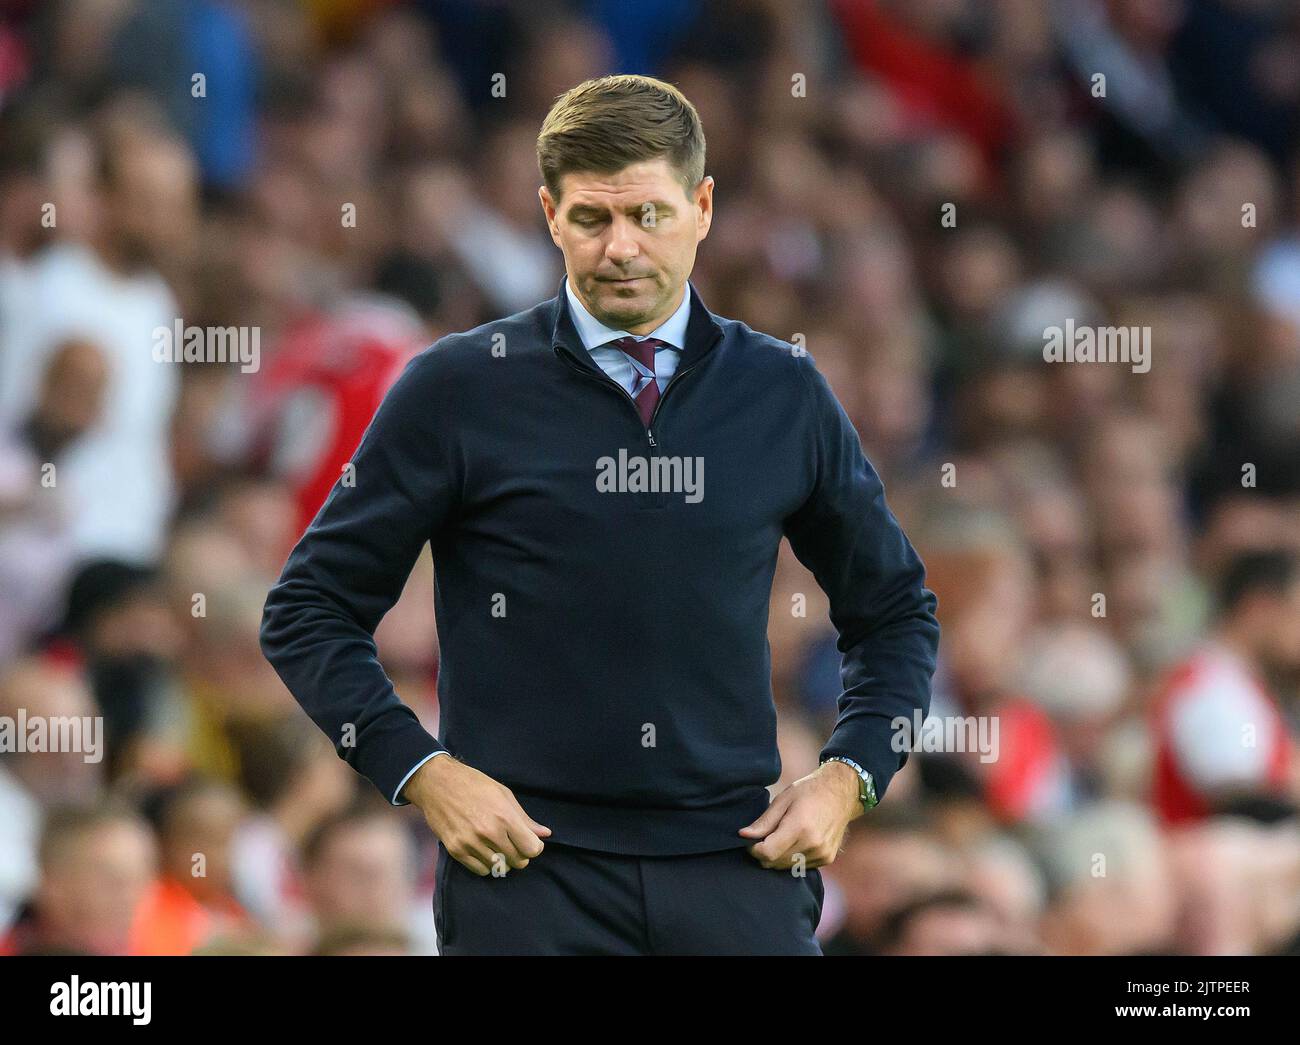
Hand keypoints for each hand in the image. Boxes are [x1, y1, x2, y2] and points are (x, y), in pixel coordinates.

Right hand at [402, 755, 551, 875]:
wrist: (437, 783)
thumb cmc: (473, 784)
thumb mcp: (504, 794)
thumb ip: (524, 818)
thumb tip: (545, 834)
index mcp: (504, 817)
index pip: (531, 849)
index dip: (534, 847)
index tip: (529, 841)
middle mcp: (489, 833)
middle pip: (518, 861)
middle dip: (520, 854)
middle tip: (513, 843)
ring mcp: (471, 843)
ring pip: (499, 867)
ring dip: (503, 860)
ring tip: (497, 845)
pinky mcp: (456, 850)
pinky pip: (481, 870)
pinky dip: (486, 864)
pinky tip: (484, 850)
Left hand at [738, 760, 862, 869]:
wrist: (841, 792)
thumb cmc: (809, 791)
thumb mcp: (783, 800)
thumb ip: (763, 822)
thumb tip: (743, 835)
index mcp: (800, 827)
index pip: (767, 853)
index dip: (753, 849)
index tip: (749, 840)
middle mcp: (813, 844)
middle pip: (775, 863)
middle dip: (763, 853)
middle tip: (763, 837)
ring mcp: (822, 854)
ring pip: (786, 867)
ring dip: (777, 857)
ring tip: (780, 836)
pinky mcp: (826, 859)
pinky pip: (799, 867)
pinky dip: (791, 858)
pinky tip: (795, 841)